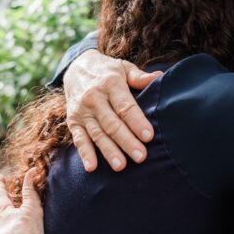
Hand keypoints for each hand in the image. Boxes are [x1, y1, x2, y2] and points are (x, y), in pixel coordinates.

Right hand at [64, 50, 161, 171]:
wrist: (76, 67)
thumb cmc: (107, 70)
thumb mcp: (124, 68)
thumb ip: (140, 77)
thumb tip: (160, 77)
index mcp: (110, 84)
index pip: (125, 106)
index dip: (137, 122)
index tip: (148, 136)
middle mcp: (94, 98)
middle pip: (112, 123)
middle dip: (126, 141)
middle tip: (140, 156)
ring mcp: (82, 111)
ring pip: (97, 134)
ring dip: (108, 151)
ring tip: (121, 166)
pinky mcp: (72, 120)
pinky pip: (78, 138)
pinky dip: (84, 153)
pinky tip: (92, 167)